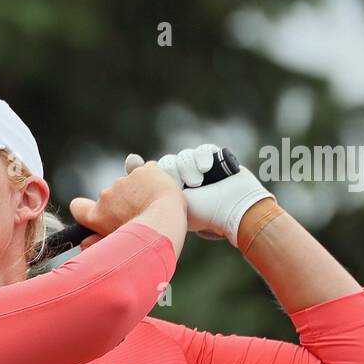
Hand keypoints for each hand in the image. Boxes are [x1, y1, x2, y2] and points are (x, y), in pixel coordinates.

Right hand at [68, 160, 184, 247]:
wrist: (165, 223)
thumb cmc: (142, 240)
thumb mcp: (116, 247)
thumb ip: (96, 244)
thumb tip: (84, 244)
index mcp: (97, 215)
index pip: (78, 207)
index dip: (84, 209)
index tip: (97, 213)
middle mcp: (106, 196)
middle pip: (111, 197)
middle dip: (122, 202)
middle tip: (139, 215)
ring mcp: (123, 181)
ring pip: (130, 183)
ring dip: (138, 190)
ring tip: (153, 205)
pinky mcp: (142, 171)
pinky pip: (146, 171)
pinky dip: (152, 178)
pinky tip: (160, 190)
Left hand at [127, 146, 274, 246]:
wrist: (234, 211)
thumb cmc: (201, 214)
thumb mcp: (169, 203)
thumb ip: (145, 186)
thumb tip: (129, 161)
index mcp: (171, 189)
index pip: (157, 170)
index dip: (159, 172)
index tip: (163, 179)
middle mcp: (185, 177)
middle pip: (169, 162)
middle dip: (174, 172)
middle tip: (183, 184)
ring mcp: (200, 169)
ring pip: (184, 156)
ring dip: (188, 168)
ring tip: (196, 182)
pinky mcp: (216, 160)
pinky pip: (202, 150)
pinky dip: (202, 157)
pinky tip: (205, 169)